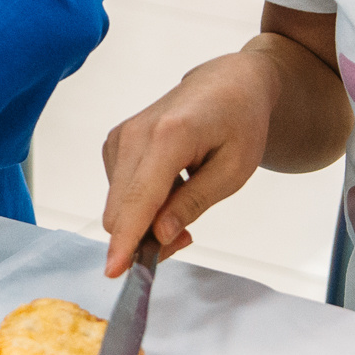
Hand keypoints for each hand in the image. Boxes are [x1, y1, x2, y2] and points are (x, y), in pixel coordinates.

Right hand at [99, 51, 278, 276]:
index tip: (115, 271)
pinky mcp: (115, 143)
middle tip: (187, 237)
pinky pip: (118, 193)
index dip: (126, 240)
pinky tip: (169, 190)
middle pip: (120, 210)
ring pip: (117, 206)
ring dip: (143, 222)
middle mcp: (134, 134)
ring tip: (184, 207)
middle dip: (144, 238)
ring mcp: (120, 137)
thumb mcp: (234, 170)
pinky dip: (139, 205)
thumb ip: (194, 203)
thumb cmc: (239, 122)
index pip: (139, 199)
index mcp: (169, 136)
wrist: (226, 83)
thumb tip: (160, 235)